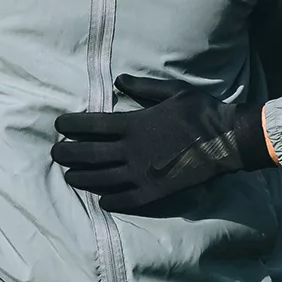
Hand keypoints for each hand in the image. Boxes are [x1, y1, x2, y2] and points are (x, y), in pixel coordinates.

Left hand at [51, 75, 273, 212]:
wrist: (227, 139)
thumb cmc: (200, 111)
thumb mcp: (171, 91)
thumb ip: (142, 87)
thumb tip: (119, 81)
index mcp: (135, 124)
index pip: (93, 125)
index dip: (72, 125)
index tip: (58, 126)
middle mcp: (132, 150)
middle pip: (91, 154)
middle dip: (69, 153)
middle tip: (54, 153)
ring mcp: (143, 173)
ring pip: (103, 178)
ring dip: (83, 178)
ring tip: (69, 177)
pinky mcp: (156, 191)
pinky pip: (127, 199)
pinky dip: (112, 200)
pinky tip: (102, 200)